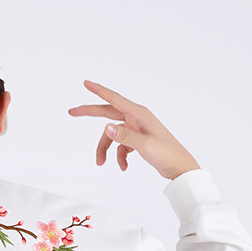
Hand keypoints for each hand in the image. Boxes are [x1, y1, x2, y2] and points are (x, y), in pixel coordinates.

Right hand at [68, 80, 200, 180]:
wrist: (179, 167)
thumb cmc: (166, 153)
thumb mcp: (144, 145)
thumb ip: (124, 137)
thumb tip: (106, 127)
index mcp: (138, 114)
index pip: (114, 99)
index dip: (99, 91)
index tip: (86, 83)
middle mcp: (136, 118)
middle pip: (107, 113)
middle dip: (90, 114)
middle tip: (72, 112)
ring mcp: (136, 129)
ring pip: (112, 135)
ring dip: (105, 149)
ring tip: (101, 163)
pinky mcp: (137, 139)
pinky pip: (121, 146)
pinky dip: (119, 156)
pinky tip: (124, 166)